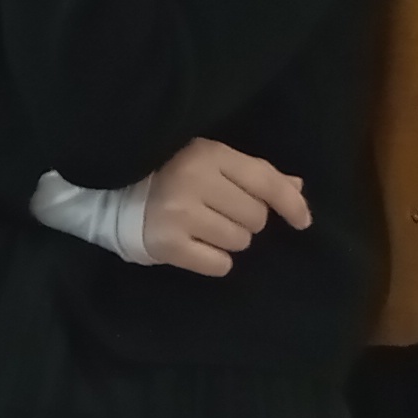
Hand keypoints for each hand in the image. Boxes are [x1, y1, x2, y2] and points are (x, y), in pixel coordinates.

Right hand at [135, 139, 310, 275]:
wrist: (114, 196)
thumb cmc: (172, 174)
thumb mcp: (211, 161)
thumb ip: (256, 174)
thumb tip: (298, 188)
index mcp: (208, 153)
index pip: (266, 182)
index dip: (292, 204)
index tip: (302, 222)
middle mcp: (195, 180)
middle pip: (256, 218)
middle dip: (245, 219)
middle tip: (219, 211)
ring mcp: (180, 213)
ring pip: (240, 242)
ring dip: (229, 240)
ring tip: (204, 226)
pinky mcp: (169, 244)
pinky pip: (220, 264)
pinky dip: (213, 260)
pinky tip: (195, 245)